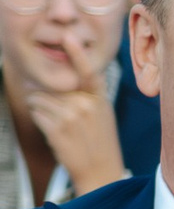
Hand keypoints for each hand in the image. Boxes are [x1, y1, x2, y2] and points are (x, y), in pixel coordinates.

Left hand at [24, 25, 126, 196]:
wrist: (101, 172)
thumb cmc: (100, 141)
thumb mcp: (103, 114)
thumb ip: (86, 96)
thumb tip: (54, 79)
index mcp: (100, 99)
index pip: (88, 72)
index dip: (77, 53)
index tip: (68, 36)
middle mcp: (86, 105)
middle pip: (52, 85)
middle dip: (44, 92)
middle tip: (51, 105)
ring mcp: (71, 117)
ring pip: (39, 98)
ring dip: (40, 107)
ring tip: (55, 121)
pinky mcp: (56, 129)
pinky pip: (35, 113)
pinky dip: (39, 119)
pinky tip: (52, 131)